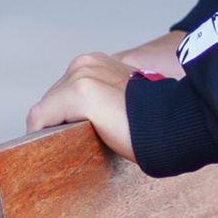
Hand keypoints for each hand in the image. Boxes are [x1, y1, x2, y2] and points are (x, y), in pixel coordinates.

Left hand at [26, 30, 181, 162]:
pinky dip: (39, 136)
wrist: (178, 123)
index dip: (63, 120)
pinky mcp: (79, 94)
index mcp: (96, 63)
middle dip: (55, 126)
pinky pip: (41, 118)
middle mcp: (86, 64)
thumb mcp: (124, 104)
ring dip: (49, 133)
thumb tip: (83, 130)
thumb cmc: (156, 123)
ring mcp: (81, 76)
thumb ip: (103, 106)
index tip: (68, 141)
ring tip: (60, 154)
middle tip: (66, 151)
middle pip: (51, 102)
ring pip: (44, 111)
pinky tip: (51, 152)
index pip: (63, 94)